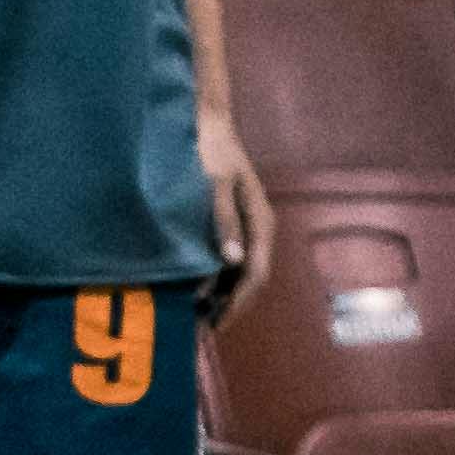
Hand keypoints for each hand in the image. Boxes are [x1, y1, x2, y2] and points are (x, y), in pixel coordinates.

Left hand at [195, 110, 271, 308]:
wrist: (206, 123)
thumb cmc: (211, 150)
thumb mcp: (215, 185)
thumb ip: (223, 222)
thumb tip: (232, 262)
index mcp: (261, 223)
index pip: (256, 276)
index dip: (238, 303)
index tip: (217, 324)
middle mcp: (257, 230)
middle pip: (249, 279)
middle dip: (229, 306)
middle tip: (202, 331)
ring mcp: (244, 228)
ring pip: (237, 272)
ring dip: (219, 295)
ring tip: (195, 317)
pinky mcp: (229, 223)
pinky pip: (225, 259)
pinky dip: (212, 278)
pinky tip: (193, 288)